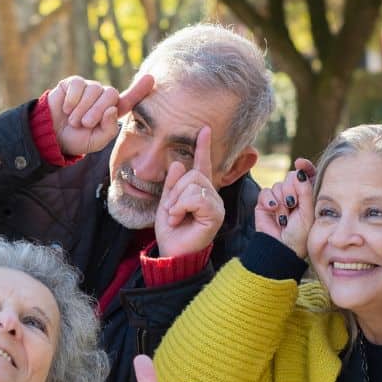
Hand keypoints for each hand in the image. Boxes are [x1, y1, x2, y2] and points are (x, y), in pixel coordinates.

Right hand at [47, 74, 153, 155]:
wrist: (52, 135)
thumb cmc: (77, 139)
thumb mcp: (96, 141)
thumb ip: (109, 129)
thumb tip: (112, 109)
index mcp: (112, 111)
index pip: (129, 99)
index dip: (139, 89)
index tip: (150, 78)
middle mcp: (103, 97)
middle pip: (110, 94)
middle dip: (97, 111)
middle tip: (85, 124)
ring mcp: (89, 88)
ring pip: (94, 89)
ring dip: (82, 108)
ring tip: (73, 120)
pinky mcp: (74, 83)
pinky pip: (78, 85)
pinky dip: (72, 99)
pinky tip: (66, 108)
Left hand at [155, 127, 223, 256]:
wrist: (172, 252)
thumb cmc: (171, 231)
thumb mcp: (166, 202)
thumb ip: (172, 183)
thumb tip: (177, 163)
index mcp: (199, 191)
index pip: (202, 165)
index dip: (203, 147)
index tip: (204, 129)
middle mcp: (211, 195)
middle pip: (192, 174)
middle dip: (175, 190)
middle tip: (171, 210)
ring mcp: (215, 204)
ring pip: (193, 184)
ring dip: (176, 201)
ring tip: (175, 216)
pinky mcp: (215, 214)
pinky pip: (196, 197)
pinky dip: (181, 207)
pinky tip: (179, 219)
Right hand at [255, 158, 316, 257]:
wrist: (281, 248)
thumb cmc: (299, 234)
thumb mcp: (308, 212)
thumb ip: (306, 190)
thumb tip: (300, 172)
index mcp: (307, 196)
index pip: (307, 175)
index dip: (304, 167)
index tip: (301, 163)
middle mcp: (293, 195)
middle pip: (291, 177)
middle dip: (292, 189)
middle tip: (293, 204)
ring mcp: (278, 198)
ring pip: (278, 185)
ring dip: (281, 200)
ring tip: (284, 215)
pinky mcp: (264, 203)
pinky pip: (266, 192)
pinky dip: (270, 200)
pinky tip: (274, 210)